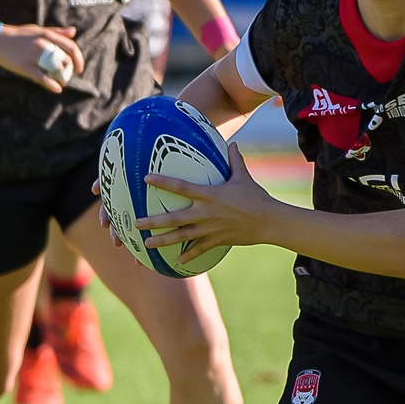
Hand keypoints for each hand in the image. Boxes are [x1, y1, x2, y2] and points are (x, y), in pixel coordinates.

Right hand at [0, 25, 84, 93]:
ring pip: (55, 69)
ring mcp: (34, 55)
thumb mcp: (38, 30)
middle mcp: (42, 44)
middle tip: (68, 77)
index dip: (79, 59)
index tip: (79, 68)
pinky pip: (42, 77)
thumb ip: (56, 32)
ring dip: (62, 78)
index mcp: (47, 35)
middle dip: (70, 70)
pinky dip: (52, 85)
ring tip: (61, 83)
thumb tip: (73, 31)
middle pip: (65, 59)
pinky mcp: (25, 66)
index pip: (70, 47)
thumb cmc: (19, 36)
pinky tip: (57, 89)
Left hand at [137, 144, 275, 259]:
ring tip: (146, 244)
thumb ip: (234, 160)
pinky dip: (188, 255)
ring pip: (181, 236)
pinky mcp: (217, 241)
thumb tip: (232, 143)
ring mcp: (210, 229)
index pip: (181, 187)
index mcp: (209, 195)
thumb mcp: (243, 177)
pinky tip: (177, 261)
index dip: (163, 182)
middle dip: (153, 221)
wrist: (269, 221)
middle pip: (174, 218)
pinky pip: (199, 249)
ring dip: (163, 241)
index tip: (146, 178)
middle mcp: (205, 213)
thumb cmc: (256, 197)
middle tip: (135, 223)